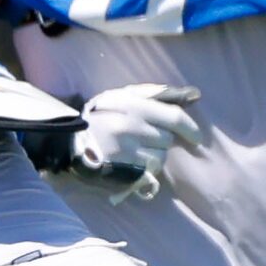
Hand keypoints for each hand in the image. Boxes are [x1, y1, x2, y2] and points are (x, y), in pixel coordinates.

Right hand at [69, 83, 203, 202]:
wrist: (67, 143)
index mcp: (133, 106)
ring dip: (154, 155)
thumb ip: (157, 94)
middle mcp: (131, 128)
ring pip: (160, 157)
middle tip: (146, 138)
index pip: (174, 117)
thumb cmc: (100, 117)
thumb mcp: (124, 96)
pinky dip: (145, 168)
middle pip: (168, 139)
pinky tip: (131, 162)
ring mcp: (127, 151)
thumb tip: (194, 95)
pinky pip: (149, 171)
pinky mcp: (123, 170)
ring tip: (135, 150)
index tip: (197, 137)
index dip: (190, 128)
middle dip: (162, 140)